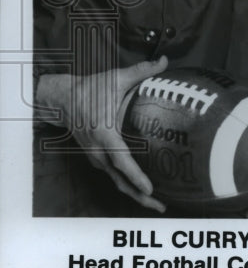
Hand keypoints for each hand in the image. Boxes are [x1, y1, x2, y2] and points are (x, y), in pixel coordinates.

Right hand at [36, 57, 167, 211]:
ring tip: (156, 203)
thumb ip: (142, 70)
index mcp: (104, 135)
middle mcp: (99, 151)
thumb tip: (165, 60)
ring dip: (134, 193)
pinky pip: (114, 175)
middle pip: (120, 180)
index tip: (150, 189)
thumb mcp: (116, 78)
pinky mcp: (97, 157)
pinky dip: (127, 184)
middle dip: (140, 196)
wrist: (63, 100)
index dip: (137, 176)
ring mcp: (96, 157)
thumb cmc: (90, 89)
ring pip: (116, 181)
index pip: (122, 161)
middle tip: (161, 207)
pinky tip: (142, 188)